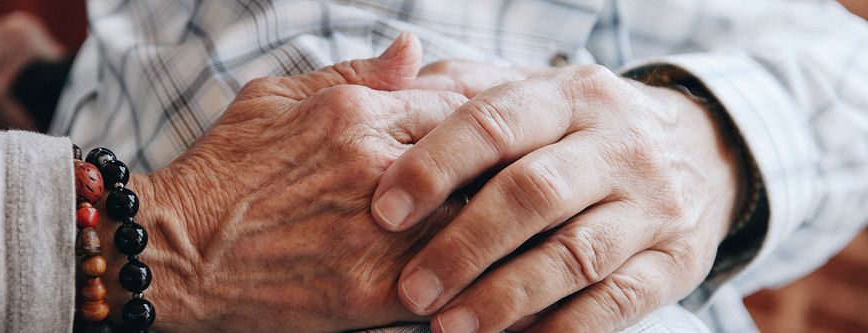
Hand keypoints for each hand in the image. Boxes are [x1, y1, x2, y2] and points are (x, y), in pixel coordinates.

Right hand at [97, 34, 470, 331]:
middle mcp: (374, 164)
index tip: (476, 141)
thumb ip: (352, 72)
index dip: (472, 123)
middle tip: (495, 183)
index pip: (454, 105)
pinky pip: (449, 276)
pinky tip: (463, 269)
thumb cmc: (222, 171)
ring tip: (486, 227)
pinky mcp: (373, 289)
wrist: (176, 252)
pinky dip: (464, 270)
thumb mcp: (274, 98)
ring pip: (472, 217)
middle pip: (476, 160)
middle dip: (488, 170)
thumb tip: (414, 48)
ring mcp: (377, 229)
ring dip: (482, 221)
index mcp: (355, 113)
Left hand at [373, 60, 743, 331]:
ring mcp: (654, 205)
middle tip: (414, 287)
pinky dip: (565, 328)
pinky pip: (619, 302)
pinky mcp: (677, 261)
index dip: (435, 167)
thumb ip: (466, 90)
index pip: (495, 122)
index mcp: (572, 96)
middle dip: (465, 245)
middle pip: (534, 193)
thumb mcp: (538, 94)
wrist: (705, 151)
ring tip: (451, 326)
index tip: (385, 210)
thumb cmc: (586, 130)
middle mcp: (618, 145)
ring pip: (575, 255)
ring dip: (506, 296)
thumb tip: (395, 88)